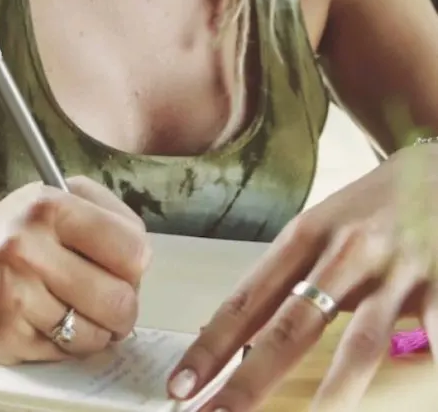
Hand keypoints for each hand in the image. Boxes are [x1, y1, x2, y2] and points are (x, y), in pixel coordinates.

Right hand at [0, 176, 150, 364]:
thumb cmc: (18, 232)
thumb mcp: (61, 197)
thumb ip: (111, 215)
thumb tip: (141, 259)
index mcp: (48, 206)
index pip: (131, 248)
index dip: (136, 263)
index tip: (126, 265)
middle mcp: (25, 247)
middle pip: (117, 299)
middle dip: (124, 305)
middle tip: (112, 299)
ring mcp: (11, 294)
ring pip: (94, 333)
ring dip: (99, 328)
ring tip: (84, 310)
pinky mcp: (2, 335)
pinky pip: (66, 353)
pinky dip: (70, 344)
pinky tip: (55, 322)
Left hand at [167, 143, 437, 410]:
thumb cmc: (374, 202)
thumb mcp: (326, 223)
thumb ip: (296, 271)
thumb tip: (250, 328)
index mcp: (305, 235)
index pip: (247, 299)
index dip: (211, 345)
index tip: (181, 384)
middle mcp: (343, 252)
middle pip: (289, 327)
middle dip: (249, 382)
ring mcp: (394, 269)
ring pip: (358, 344)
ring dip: (331, 397)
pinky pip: (435, 335)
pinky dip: (426, 364)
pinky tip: (415, 400)